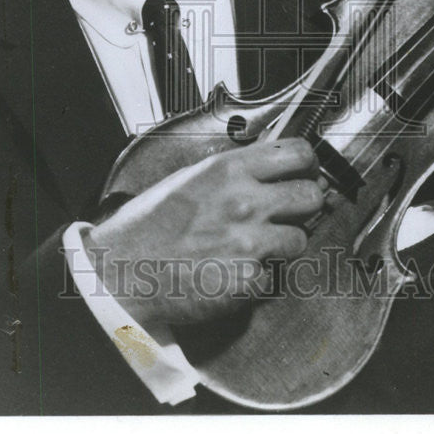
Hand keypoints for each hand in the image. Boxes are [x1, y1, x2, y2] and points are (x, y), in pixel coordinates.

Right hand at [83, 137, 322, 325]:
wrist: (121, 271)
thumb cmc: (150, 225)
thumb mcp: (191, 178)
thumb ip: (234, 171)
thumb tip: (271, 167)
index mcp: (229, 169)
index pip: (299, 153)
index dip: (307, 165)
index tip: (303, 173)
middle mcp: (243, 201)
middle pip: (311, 196)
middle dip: (303, 206)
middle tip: (287, 214)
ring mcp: (248, 242)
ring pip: (300, 239)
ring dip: (283, 245)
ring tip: (255, 248)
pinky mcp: (246, 280)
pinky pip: (274, 276)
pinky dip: (260, 278)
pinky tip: (234, 272)